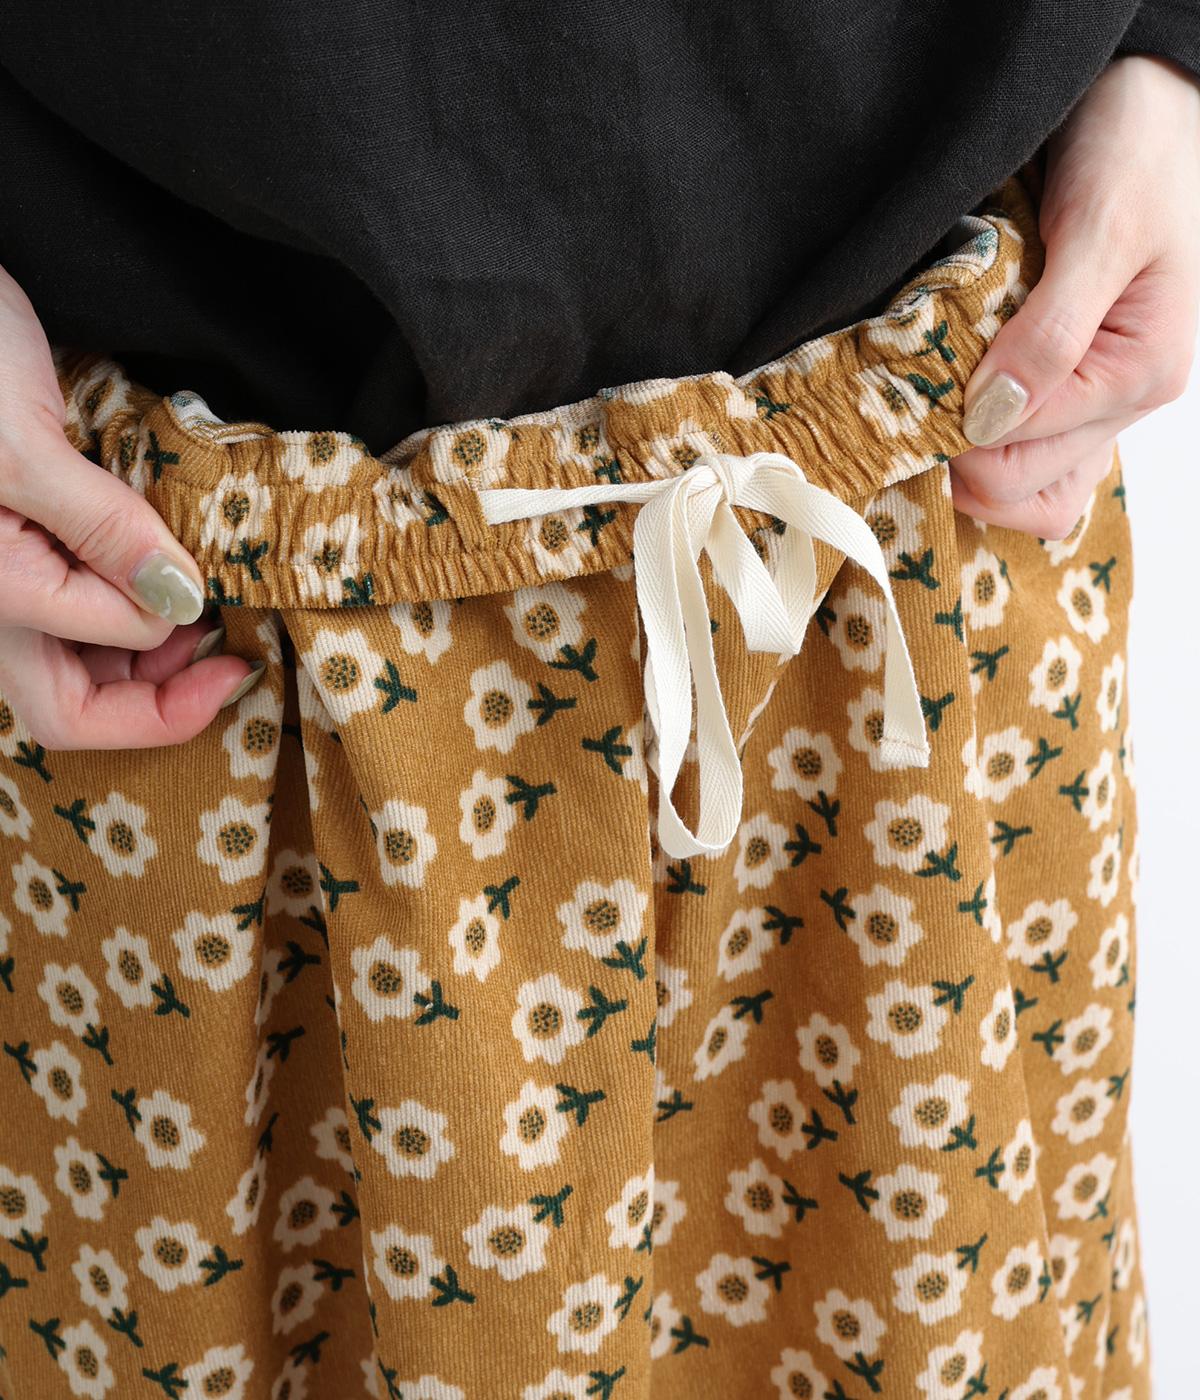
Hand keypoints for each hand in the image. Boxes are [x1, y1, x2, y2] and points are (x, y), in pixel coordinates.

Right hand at [0, 261, 262, 747]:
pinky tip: (171, 574)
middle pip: (69, 704)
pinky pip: (79, 604)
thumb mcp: (25, 446)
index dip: (167, 664)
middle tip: (227, 657)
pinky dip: (131, 606)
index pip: (89, 682)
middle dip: (152, 699)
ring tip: (208, 618)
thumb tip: (178, 603)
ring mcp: (8, 571)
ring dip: (145, 658)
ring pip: (74, 662)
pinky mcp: (22, 540)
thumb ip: (102, 531)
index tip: (231, 630)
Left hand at [951, 53, 1199, 536]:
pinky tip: (949, 408)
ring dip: (965, 464)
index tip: (906, 386)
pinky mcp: (1072, 386)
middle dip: (952, 452)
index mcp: (1139, 376)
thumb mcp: (1097, 231)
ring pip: (1021, 489)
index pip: (1017, 456)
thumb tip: (988, 418)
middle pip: (1015, 487)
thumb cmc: (1136, 151)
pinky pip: (1025, 456)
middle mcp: (1122, 404)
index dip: (949, 432)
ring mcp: (1097, 402)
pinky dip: (980, 446)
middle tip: (906, 395)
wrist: (1149, 103)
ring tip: (926, 409)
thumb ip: (1048, 332)